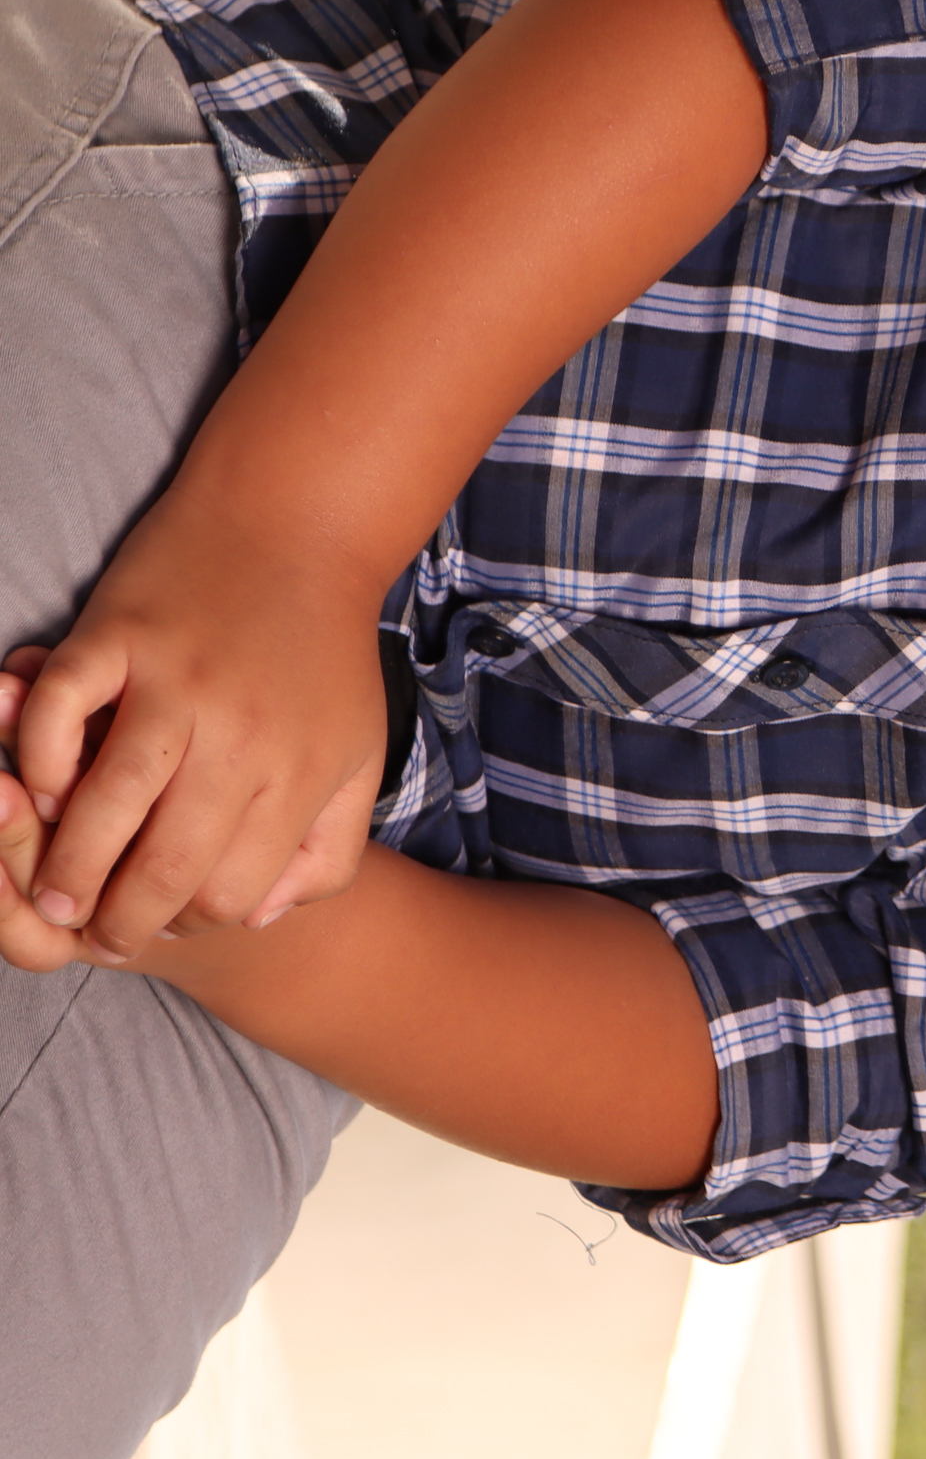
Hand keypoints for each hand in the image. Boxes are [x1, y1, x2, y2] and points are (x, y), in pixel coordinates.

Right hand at [13, 488, 387, 964]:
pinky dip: (36, 763)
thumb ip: (325, 843)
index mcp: (299, 770)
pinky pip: (53, 719)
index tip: (171, 924)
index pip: (232, 892)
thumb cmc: (323, 653)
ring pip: (103, 807)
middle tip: (95, 934)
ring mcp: (174, 684)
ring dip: (66, 866)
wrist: (300, 525)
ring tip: (54, 894)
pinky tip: (40, 790)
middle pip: (165, 866)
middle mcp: (240, 735)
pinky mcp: (117, 636)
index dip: (195, 923)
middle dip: (122, 920)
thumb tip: (260, 915)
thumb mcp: (357, 753)